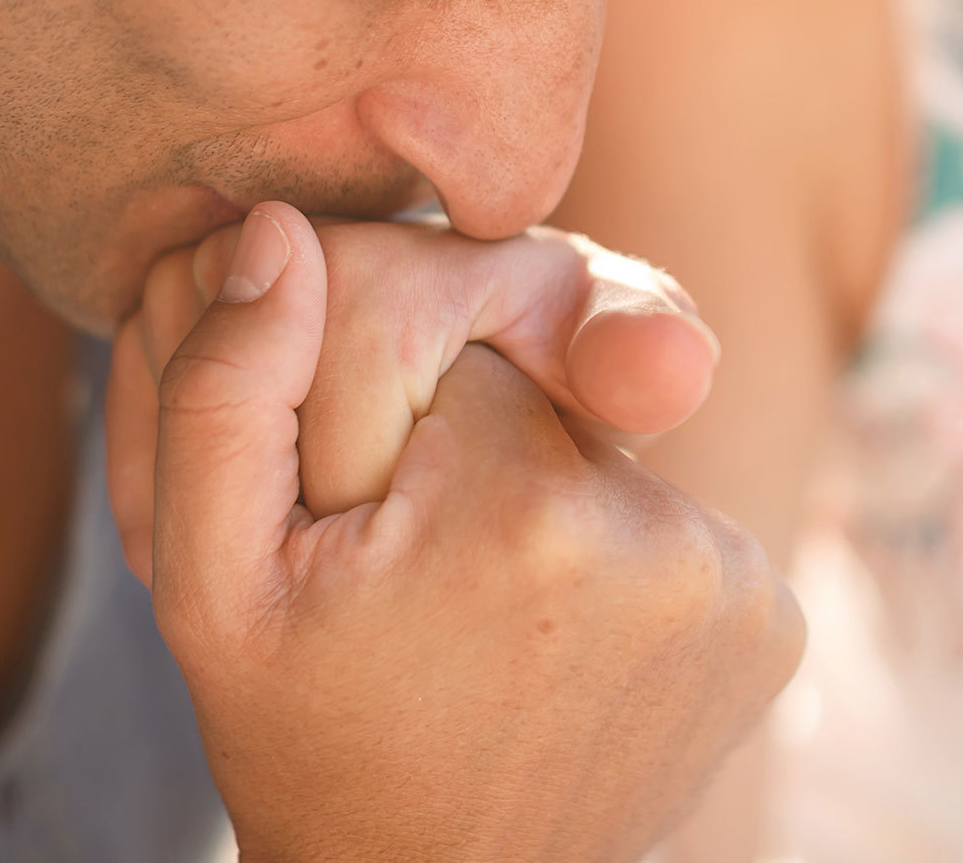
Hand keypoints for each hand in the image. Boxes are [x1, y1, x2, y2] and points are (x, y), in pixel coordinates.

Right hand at [107, 214, 718, 579]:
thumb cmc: (305, 734)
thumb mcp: (206, 583)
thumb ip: (222, 397)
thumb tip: (277, 234)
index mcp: (507, 505)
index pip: (410, 302)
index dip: (338, 367)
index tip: (323, 480)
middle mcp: (653, 530)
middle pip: (503, 357)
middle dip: (430, 415)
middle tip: (377, 536)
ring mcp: (726, 580)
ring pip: (572, 422)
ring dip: (507, 468)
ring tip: (447, 585)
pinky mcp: (763, 616)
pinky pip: (644, 496)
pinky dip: (582, 529)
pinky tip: (520, 612)